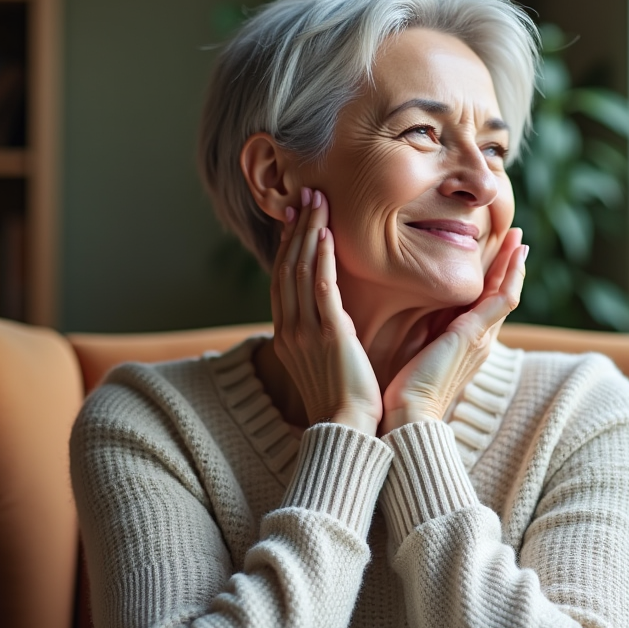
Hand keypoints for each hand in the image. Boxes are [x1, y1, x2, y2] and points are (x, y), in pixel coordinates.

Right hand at [270, 188, 382, 435]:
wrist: (346, 432)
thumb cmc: (343, 404)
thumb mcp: (322, 367)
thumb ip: (321, 340)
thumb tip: (329, 326)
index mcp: (286, 336)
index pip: (282, 280)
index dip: (287, 246)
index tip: (295, 219)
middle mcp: (290, 329)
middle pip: (287, 267)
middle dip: (296, 228)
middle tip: (305, 196)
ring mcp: (306, 331)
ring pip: (301, 270)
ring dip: (309, 231)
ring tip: (317, 201)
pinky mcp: (329, 334)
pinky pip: (321, 287)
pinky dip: (321, 258)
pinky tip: (326, 233)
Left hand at [380, 228, 526, 433]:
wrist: (406, 414)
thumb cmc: (401, 393)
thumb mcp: (413, 355)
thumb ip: (420, 337)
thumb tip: (409, 321)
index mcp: (466, 347)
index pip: (484, 307)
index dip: (491, 280)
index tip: (494, 256)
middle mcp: (480, 343)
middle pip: (500, 297)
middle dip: (508, 267)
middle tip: (516, 238)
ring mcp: (481, 339)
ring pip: (506, 293)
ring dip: (514, 264)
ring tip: (519, 238)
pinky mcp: (476, 335)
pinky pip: (504, 299)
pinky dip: (512, 275)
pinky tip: (516, 254)